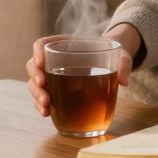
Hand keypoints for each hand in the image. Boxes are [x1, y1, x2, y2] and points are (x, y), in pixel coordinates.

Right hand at [25, 24, 140, 116]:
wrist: (113, 63)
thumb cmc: (113, 54)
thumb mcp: (121, 55)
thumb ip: (123, 64)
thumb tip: (124, 82)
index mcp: (66, 44)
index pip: (43, 44)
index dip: (37, 52)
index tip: (41, 63)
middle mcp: (55, 59)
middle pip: (34, 66)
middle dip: (35, 79)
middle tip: (44, 89)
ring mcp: (53, 75)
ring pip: (35, 83)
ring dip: (36, 95)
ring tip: (46, 107)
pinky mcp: (56, 90)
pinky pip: (42, 97)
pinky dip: (41, 105)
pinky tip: (46, 113)